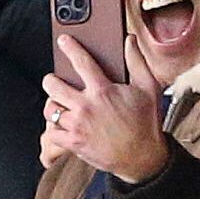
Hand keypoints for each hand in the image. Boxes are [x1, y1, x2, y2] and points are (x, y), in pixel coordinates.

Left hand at [39, 36, 168, 183]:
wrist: (143, 158)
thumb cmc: (146, 123)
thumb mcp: (148, 88)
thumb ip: (137, 61)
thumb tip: (130, 40)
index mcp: (103, 90)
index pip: (81, 62)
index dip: (69, 48)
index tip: (63, 41)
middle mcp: (86, 106)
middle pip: (53, 85)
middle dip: (51, 80)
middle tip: (55, 81)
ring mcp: (78, 125)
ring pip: (50, 109)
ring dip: (52, 104)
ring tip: (59, 103)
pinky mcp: (74, 143)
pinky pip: (51, 132)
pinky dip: (54, 128)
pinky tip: (61, 124)